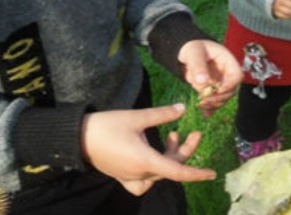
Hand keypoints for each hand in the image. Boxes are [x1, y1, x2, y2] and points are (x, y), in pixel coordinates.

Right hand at [82, 104, 214, 195]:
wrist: (78, 137)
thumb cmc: (107, 126)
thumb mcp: (137, 117)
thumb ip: (162, 115)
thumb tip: (183, 109)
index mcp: (146, 161)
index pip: (178, 171)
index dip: (196, 173)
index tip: (212, 173)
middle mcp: (140, 174)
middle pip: (170, 168)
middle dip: (185, 150)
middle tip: (192, 132)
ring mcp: (130, 177)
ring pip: (159, 173)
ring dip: (170, 156)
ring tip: (174, 135)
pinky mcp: (122, 176)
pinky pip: (143, 182)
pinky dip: (154, 172)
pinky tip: (154, 156)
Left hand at [177, 39, 241, 116]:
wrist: (184, 51)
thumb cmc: (192, 47)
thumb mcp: (193, 53)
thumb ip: (198, 66)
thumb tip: (203, 81)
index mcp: (227, 60)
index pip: (237, 75)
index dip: (230, 84)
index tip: (217, 90)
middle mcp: (226, 72)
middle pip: (231, 89)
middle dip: (219, 97)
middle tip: (205, 101)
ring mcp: (220, 82)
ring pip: (223, 97)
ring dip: (214, 104)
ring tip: (201, 106)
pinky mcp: (213, 89)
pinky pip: (215, 100)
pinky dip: (210, 108)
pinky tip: (204, 114)